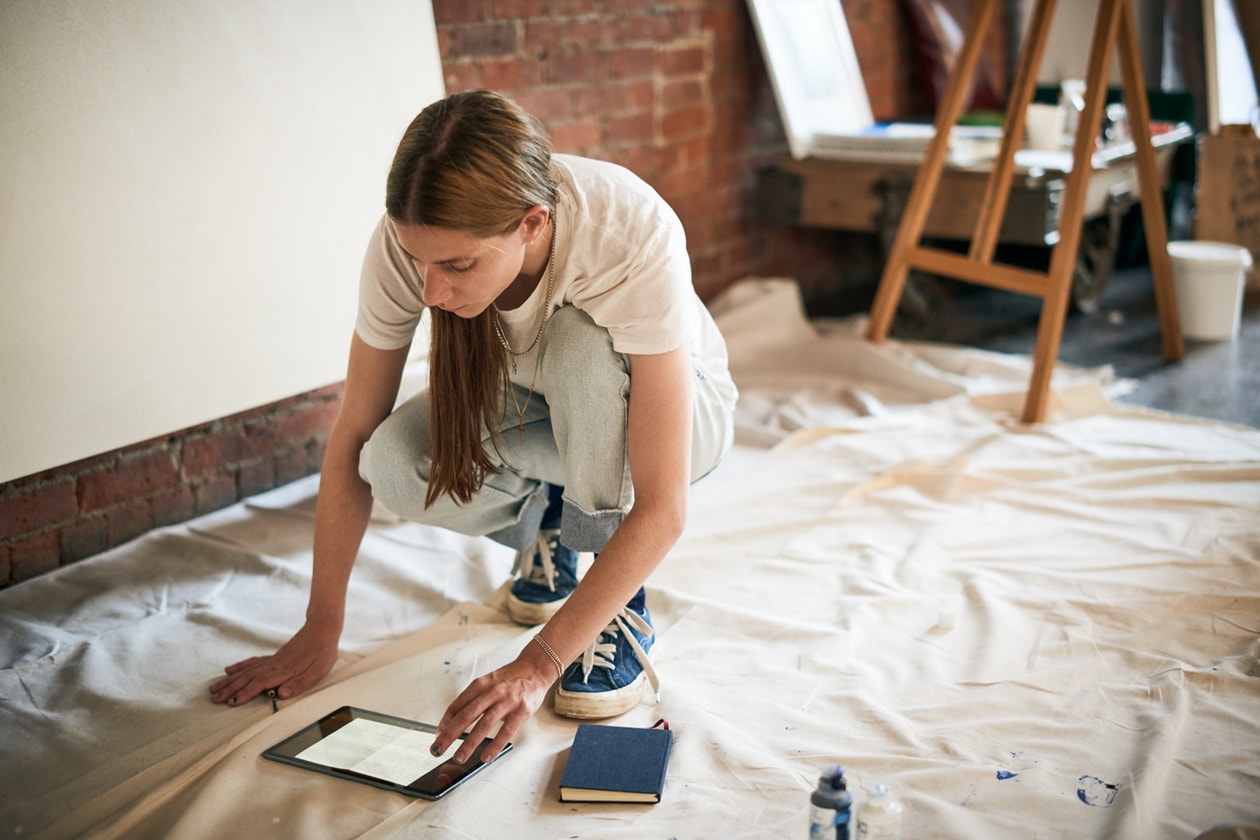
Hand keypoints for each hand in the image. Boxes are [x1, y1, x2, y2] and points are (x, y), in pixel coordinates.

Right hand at [209, 622, 339, 707]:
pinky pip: (252, 662)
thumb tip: (282, 694)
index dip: (245, 694)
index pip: (260, 684)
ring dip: (230, 680)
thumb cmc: (323, 651)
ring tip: (214, 688)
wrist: (322, 629)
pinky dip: (240, 666)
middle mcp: (274, 665)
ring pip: (246, 671)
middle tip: (214, 699)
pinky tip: (229, 670)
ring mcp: (272, 660)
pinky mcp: (273, 656)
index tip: (231, 702)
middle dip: (230, 690)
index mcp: (284, 670)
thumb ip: (300, 683)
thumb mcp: (318, 670)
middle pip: (247, 678)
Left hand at [431, 655, 552, 763]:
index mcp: (480, 684)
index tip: (437, 736)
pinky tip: (485, 756)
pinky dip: (494, 746)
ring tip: (459, 757)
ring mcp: (507, 701)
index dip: (445, 722)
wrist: (535, 668)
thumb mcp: (488, 683)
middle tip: (437, 749)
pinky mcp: (522, 711)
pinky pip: (506, 731)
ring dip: (469, 743)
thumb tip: (452, 722)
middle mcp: (492, 692)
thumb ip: (473, 700)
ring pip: (484, 725)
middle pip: (466, 715)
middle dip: (449, 734)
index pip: (457, 705)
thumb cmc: (509, 680)